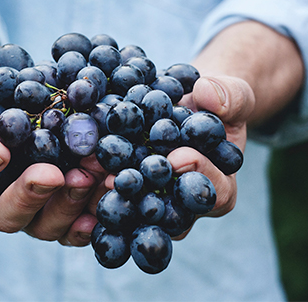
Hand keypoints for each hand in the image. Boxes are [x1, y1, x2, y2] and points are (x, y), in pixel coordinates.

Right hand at [0, 58, 100, 245]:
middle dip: (29, 195)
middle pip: (4, 216)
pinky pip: (74, 222)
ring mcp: (27, 210)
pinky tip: (110, 192)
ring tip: (91, 174)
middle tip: (52, 173)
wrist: (3, 92)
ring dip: (70, 202)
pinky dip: (93, 211)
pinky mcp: (57, 207)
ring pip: (44, 224)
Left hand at [73, 74, 254, 241]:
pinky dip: (93, 182)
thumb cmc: (215, 105)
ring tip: (90, 173)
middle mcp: (184, 205)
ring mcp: (153, 201)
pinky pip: (112, 194)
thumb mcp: (232, 95)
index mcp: (218, 188)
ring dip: (111, 194)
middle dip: (144, 194)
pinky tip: (75, 168)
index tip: (178, 156)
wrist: (188, 106)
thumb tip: (207, 94)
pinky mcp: (128, 191)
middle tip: (120, 178)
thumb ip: (230, 96)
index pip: (214, 192)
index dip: (199, 175)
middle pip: (168, 212)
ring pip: (134, 209)